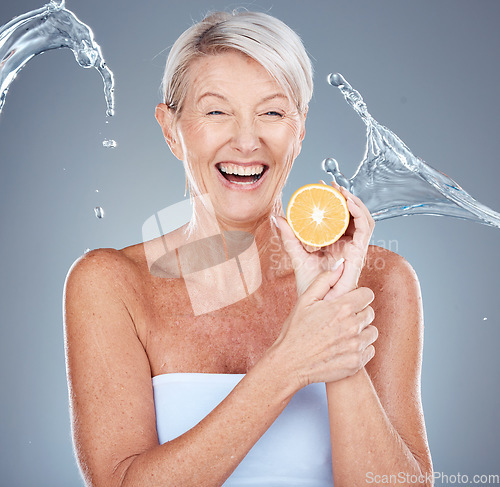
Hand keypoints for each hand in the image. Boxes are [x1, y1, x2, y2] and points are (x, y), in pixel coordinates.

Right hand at [272, 270, 377, 387]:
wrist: (290, 363)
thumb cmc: (295, 331)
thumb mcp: (305, 300)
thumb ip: (325, 280)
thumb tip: (341, 265)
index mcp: (341, 308)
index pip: (367, 294)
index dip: (358, 296)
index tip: (348, 302)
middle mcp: (352, 326)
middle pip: (370, 312)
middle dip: (358, 313)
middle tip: (341, 320)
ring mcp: (356, 345)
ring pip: (372, 331)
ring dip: (361, 331)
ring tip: (343, 334)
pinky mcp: (357, 362)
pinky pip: (370, 349)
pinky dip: (361, 348)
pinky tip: (344, 347)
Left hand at [276, 181, 374, 298]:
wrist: (319, 303)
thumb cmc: (311, 284)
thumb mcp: (297, 254)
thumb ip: (289, 237)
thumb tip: (278, 218)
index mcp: (336, 242)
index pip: (339, 216)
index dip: (333, 199)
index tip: (319, 186)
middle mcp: (348, 243)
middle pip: (352, 214)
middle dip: (343, 196)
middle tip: (329, 184)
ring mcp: (355, 247)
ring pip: (363, 217)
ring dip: (354, 201)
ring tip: (340, 190)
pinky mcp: (360, 252)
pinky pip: (366, 228)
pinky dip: (361, 213)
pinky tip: (349, 203)